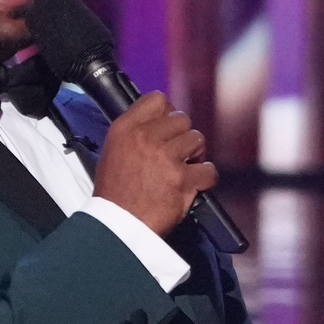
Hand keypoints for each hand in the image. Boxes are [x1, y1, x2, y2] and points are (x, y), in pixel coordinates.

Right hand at [92, 91, 216, 237]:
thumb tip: (161, 123)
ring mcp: (166, 157)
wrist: (117, 223)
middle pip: (182, 119)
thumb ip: (137, 133)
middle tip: (178, 153)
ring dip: (195, 155)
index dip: (168, 112)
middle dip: (184, 136)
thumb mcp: (114, 151)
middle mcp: (145, 138)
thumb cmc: (116, 192)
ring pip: (198, 139)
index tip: (169, 127)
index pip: (157, 99)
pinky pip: (209, 169)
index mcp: (125, 129)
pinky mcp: (182, 178)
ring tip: (183, 168)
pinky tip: (193, 184)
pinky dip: (205, 178)